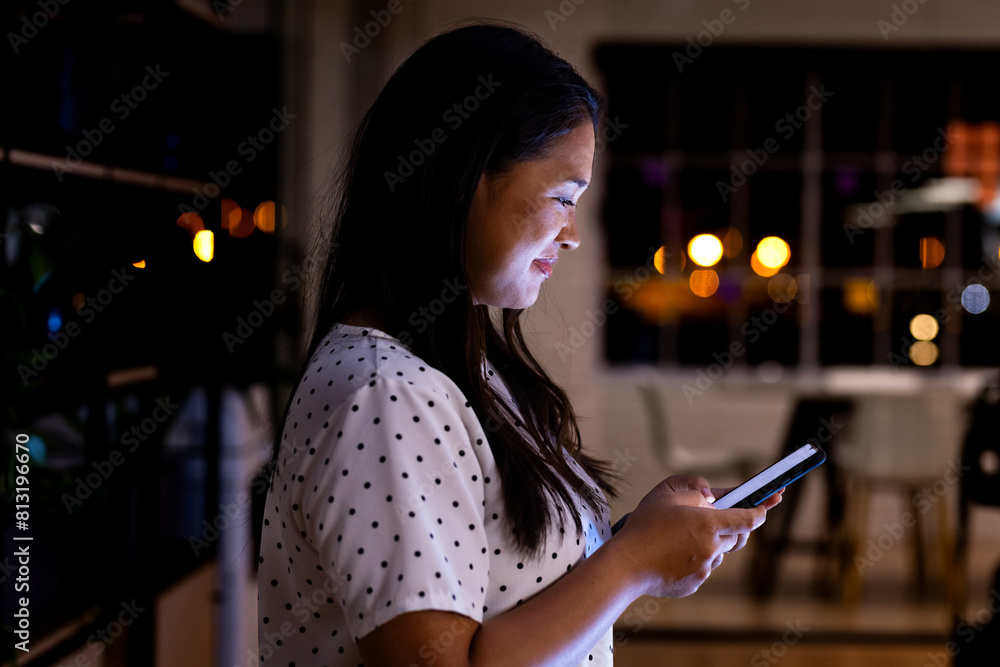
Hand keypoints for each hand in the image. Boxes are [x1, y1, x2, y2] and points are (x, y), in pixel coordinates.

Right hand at [612, 475, 776, 598]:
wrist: (626, 564)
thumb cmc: (644, 526)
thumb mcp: (666, 493)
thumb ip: (694, 487)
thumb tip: (711, 494)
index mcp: (709, 524)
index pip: (748, 519)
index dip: (761, 511)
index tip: (767, 506)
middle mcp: (712, 548)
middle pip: (737, 537)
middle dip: (731, 526)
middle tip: (713, 519)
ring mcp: (705, 568)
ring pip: (718, 553)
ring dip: (710, 543)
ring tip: (680, 536)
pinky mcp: (694, 583)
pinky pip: (703, 568)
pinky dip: (694, 559)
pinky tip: (673, 553)